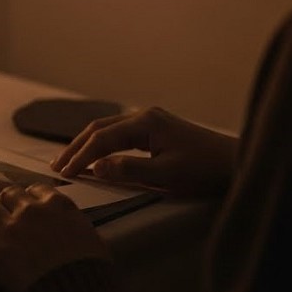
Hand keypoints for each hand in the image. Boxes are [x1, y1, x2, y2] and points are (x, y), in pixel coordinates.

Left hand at [0, 184, 108, 291]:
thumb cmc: (91, 271)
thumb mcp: (91, 239)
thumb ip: (74, 226)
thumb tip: (71, 230)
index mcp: (58, 205)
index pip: (38, 189)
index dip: (29, 194)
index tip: (25, 199)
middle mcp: (32, 210)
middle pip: (10, 195)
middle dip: (3, 198)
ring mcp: (10, 228)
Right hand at [50, 106, 235, 196]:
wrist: (237, 163)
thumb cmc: (205, 171)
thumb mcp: (167, 175)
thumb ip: (129, 170)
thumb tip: (96, 167)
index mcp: (146, 122)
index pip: (102, 138)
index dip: (81, 157)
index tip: (64, 174)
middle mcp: (145, 115)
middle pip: (99, 128)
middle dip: (76, 147)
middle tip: (55, 166)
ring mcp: (151, 120)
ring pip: (107, 129)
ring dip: (86, 144)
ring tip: (67, 161)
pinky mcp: (157, 129)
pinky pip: (119, 134)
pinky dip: (101, 145)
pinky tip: (94, 156)